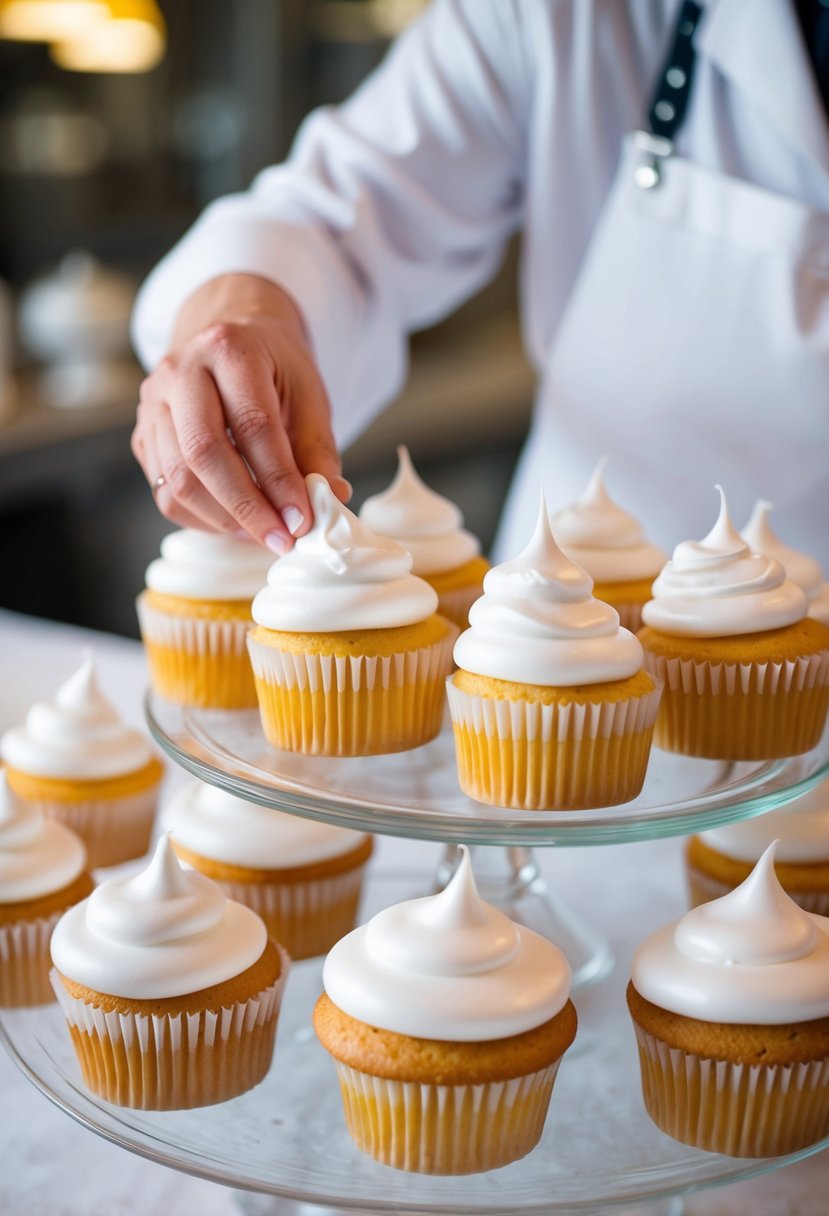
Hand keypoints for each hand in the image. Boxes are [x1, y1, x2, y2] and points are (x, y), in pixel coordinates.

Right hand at [131, 273, 350, 551]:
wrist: (231, 337)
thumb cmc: (275, 369)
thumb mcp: (309, 396)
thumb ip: (318, 450)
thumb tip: (330, 500)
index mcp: (229, 349)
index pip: (253, 424)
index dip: (278, 479)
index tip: (301, 520)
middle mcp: (180, 371)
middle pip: (203, 453)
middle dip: (246, 507)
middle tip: (281, 539)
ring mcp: (152, 404)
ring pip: (178, 479)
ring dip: (224, 519)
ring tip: (264, 533)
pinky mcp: (143, 435)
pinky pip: (165, 492)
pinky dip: (203, 518)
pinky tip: (237, 522)